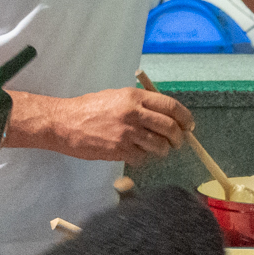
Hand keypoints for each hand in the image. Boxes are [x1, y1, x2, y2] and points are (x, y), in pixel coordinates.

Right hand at [9, 88, 192, 164]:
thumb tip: (165, 114)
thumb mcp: (116, 96)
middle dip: (179, 138)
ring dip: (163, 150)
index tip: (189, 125)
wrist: (64, 123)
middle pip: (170, 128)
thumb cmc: (89, 108)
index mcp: (134, 97)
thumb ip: (140, 103)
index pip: (171, 106)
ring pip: (160, 146)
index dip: (185, 118)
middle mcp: (134, 114)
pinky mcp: (119, 150)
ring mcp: (127, 133)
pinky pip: (142, 158)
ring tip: (159, 149)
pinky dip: (144, 158)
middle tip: (177, 142)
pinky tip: (138, 154)